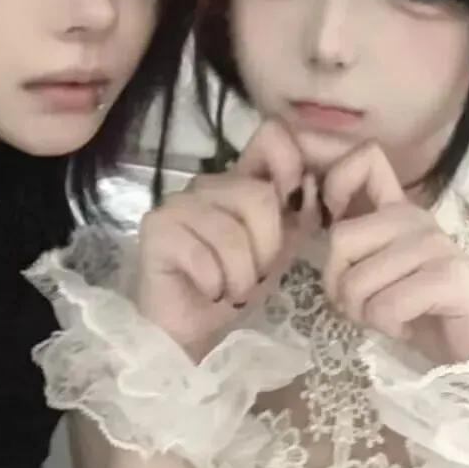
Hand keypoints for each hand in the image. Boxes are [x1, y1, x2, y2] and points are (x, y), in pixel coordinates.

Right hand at [136, 119, 308, 358]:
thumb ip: (299, 214)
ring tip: (232, 290)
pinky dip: (216, 284)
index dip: (289, 162)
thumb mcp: (281, 249)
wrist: (193, 329)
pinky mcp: (157, 228)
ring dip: (241, 275)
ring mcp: (179, 202)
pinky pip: (203, 254)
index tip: (293, 202)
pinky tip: (209, 292)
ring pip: (232, 231)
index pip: (271, 137)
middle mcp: (208, 183)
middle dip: (266, 248)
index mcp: (242, 181)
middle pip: (260, 196)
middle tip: (254, 275)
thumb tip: (311, 182)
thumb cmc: (237, 286)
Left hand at [321, 142, 468, 364]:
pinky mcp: (446, 275)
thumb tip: (319, 241)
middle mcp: (415, 218)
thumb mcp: (385, 276)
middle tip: (367, 307)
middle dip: (340, 287)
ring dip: (366, 315)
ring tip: (396, 319)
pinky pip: (384, 306)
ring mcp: (433, 244)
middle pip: (340, 237)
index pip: (366, 159)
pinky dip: (390, 328)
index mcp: (399, 212)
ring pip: (357, 281)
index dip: (334, 183)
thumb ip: (358, 251)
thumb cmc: (431, 315)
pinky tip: (413, 327)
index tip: (335, 222)